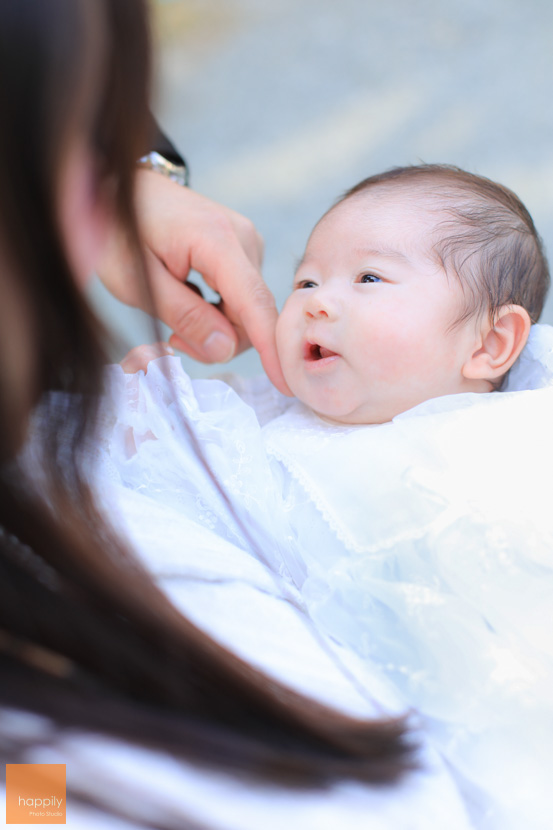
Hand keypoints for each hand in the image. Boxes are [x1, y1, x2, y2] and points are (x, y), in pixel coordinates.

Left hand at [98, 171, 290, 393]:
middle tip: (175, 342)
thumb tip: (226, 349)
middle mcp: (243, 237)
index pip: (255, 303)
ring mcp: (246, 240)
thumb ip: (184, 316)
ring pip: (249, 308)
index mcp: (216, 240)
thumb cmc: (118, 230)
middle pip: (254, 312)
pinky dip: (220, 312)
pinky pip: (243, 295)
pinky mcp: (242, 247)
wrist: (117, 184)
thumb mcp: (138, 282)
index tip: (286, 384)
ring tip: (176, 324)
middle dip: (221, 340)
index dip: (271, 348)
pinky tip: (191, 306)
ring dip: (218, 327)